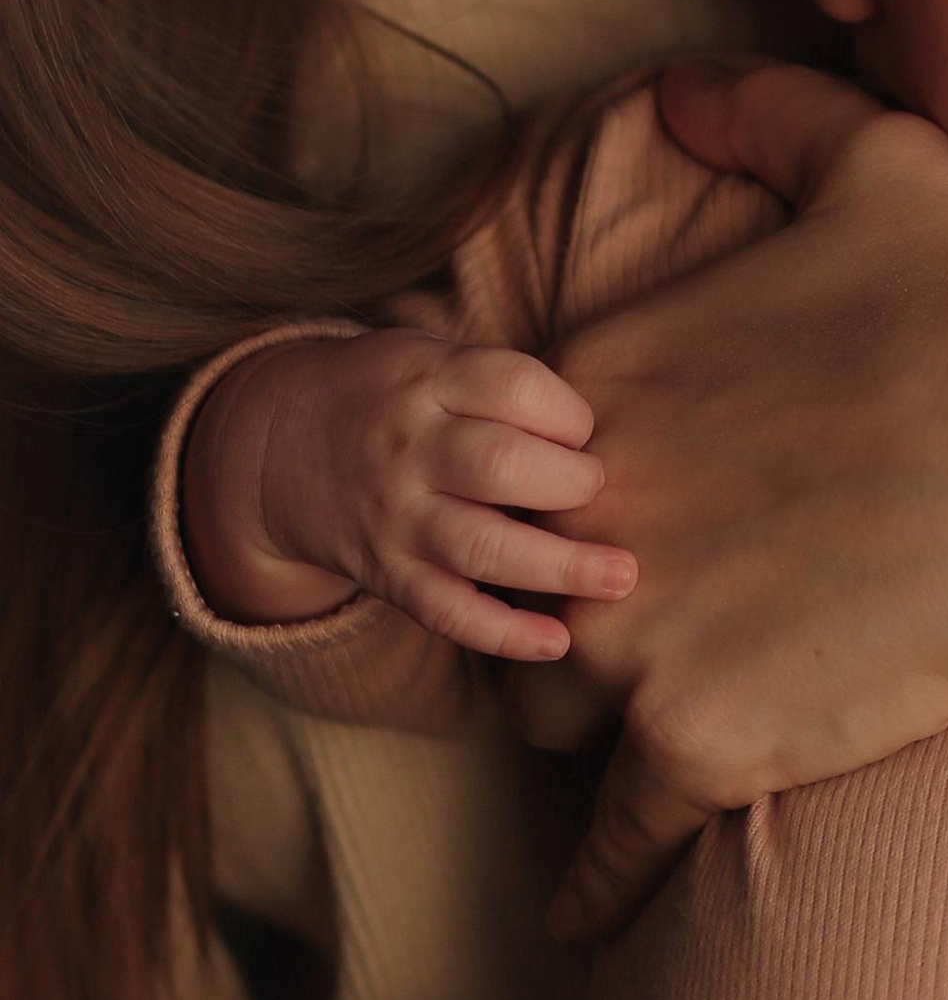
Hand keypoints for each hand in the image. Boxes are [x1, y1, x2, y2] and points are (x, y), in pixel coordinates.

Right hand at [182, 327, 627, 658]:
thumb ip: (500, 385)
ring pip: (483, 548)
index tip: (583, 430)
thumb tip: (600, 435)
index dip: (567, 411)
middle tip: (597, 489)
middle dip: (571, 482)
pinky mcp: (390, 577)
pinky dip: (506, 633)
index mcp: (427, 382)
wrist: (275, 449)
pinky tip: (559, 641)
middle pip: (502, 466)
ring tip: (621, 575)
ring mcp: (396, 519)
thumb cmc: (390, 397)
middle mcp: (409, 451)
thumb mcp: (429, 358)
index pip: (512, 386)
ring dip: (561, 567)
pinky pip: (449, 612)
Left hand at [536, 60, 947, 941]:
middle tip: (624, 616)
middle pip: (516, 579)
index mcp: (610, 376)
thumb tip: (679, 86)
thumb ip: (758, 110)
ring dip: (582, 719)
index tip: (614, 504)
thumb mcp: (874, 157)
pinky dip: (596, 881)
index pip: (520, 457)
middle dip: (554, 598)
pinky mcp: (697, 748)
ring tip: (631, 731)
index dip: (566, 482)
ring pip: (547, 705)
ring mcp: (633, 634)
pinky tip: (585, 914)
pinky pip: (606, 847)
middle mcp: (590, 508)